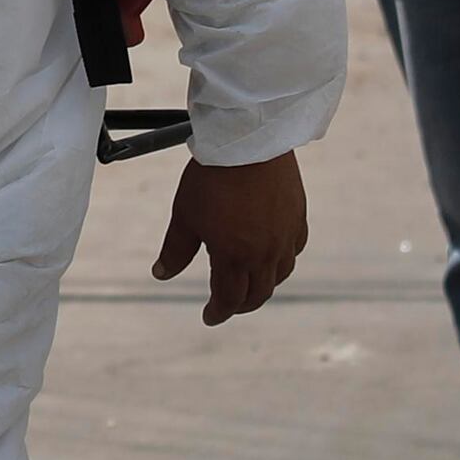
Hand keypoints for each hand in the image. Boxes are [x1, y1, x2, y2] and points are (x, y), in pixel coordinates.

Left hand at [152, 150, 308, 326]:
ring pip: (279, 275)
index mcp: (234, 256)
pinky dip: (282, 260)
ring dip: (263, 286)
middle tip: (227, 306)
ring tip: (249, 284)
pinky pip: (294, 250)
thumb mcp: (185, 216)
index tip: (209, 316)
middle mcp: (264, 253)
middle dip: (240, 305)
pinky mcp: (297, 217)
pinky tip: (272, 255)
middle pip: (257, 294)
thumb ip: (175, 250)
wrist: (248, 142)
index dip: (218, 312)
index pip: (228, 299)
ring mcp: (285, 236)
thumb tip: (161, 275)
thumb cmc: (211, 178)